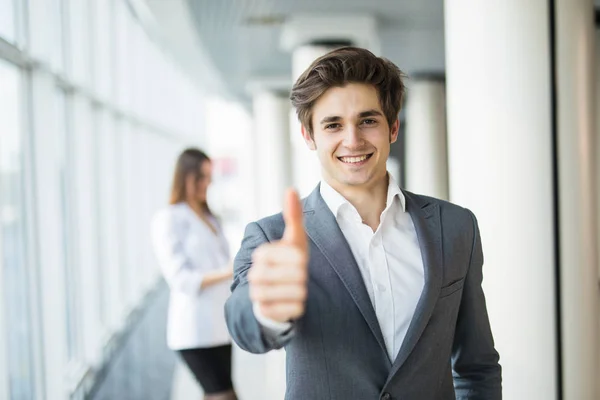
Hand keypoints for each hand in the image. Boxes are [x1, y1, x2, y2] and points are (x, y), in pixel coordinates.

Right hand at [248, 189, 308, 322]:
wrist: (278, 294)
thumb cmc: (289, 262)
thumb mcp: (294, 240)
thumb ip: (293, 216)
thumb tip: (291, 189)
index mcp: (262, 254)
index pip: (291, 254)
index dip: (300, 259)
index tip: (301, 260)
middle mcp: (255, 274)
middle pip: (296, 274)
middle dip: (303, 276)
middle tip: (297, 276)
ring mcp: (258, 294)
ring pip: (296, 292)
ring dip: (302, 291)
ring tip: (295, 288)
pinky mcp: (265, 312)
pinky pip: (294, 309)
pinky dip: (299, 306)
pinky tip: (293, 302)